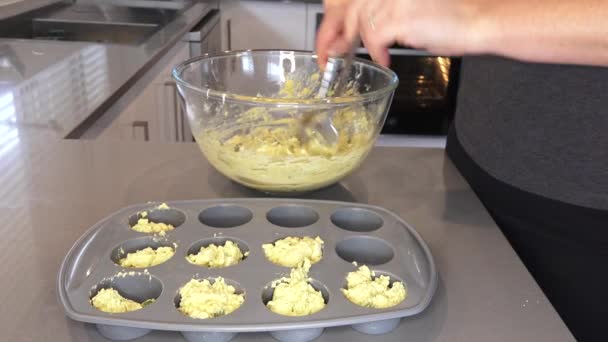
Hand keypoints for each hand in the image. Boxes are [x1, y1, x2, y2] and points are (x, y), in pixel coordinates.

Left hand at [316, 0, 482, 66]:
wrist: (476, 21)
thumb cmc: (445, 18)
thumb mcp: (402, 13)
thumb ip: (372, 21)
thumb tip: (343, 39)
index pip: (349, 0)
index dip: (332, 20)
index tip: (327, 39)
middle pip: (349, 8)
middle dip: (335, 35)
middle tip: (332, 56)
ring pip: (358, 22)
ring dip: (359, 44)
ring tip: (368, 55)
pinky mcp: (399, 16)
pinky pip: (373, 37)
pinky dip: (376, 51)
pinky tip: (385, 58)